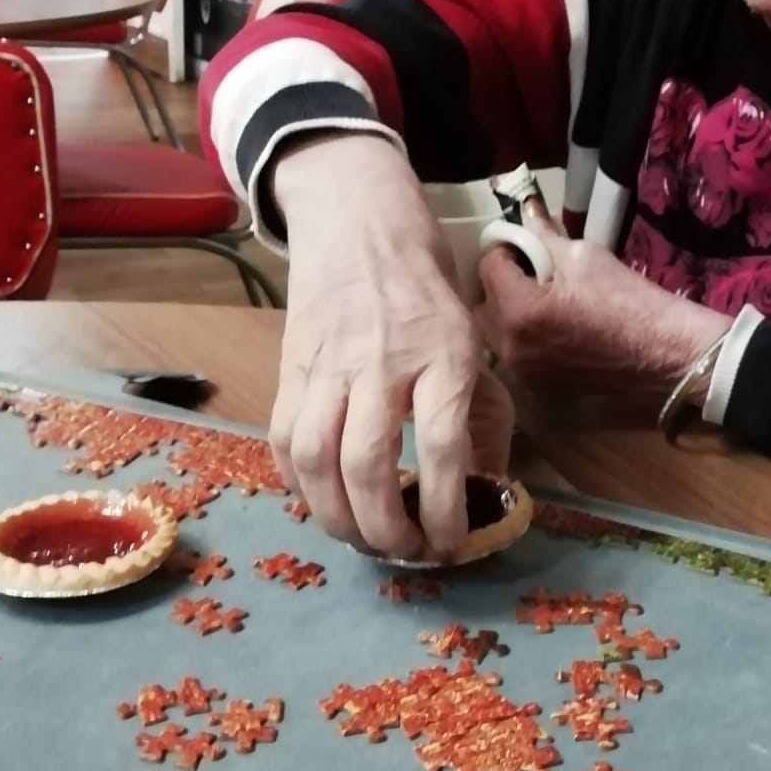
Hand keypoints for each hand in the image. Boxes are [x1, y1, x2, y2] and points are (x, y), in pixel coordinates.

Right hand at [268, 135, 510, 560]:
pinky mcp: (292, 367)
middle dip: (385, 528)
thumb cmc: (426, 281)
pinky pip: (284, 438)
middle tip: (405, 554)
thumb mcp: (472, 335)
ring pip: (317, 457)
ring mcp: (330, 364)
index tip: (452, 544)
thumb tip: (486, 486)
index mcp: (442, 351)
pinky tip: (322, 503)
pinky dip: (299, 485)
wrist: (358, 217)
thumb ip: (480, 410)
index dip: (444, 508)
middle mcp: (383, 361)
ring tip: (361, 540)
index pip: (440, 444)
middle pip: (369, 463)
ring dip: (336, 516)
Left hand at [480, 206, 730, 394]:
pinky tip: (552, 327)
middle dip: (501, 283)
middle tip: (532, 272)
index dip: (506, 249)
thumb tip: (524, 211)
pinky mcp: (537, 386)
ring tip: (541, 299)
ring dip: (508, 310)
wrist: (663, 352)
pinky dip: (522, 336)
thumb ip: (543, 235)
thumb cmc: (627, 299)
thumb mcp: (584, 256)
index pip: (488, 266)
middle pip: (483, 302)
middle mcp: (510, 346)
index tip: (527, 246)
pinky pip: (514, 352)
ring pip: (495, 330)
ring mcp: (522, 371)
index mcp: (518, 310)